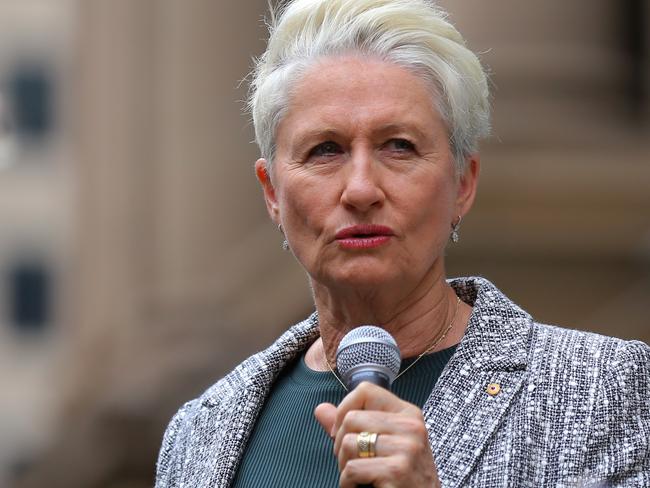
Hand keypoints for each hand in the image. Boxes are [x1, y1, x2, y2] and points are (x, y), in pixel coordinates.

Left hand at [314, 382, 440, 487]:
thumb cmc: (401, 476)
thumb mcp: (382, 444)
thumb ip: (351, 425)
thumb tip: (320, 409)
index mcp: (408, 414)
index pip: (365, 390)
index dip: (344, 408)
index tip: (341, 431)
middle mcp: (411, 426)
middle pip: (351, 418)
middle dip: (340, 443)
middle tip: (350, 461)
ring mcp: (407, 448)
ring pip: (349, 443)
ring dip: (344, 465)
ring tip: (356, 476)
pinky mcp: (397, 471)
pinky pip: (352, 469)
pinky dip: (347, 483)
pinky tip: (357, 487)